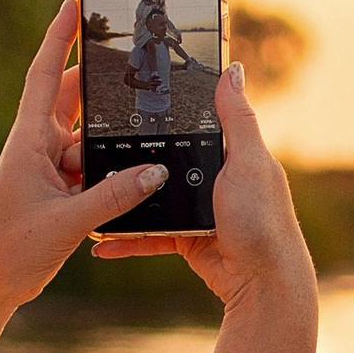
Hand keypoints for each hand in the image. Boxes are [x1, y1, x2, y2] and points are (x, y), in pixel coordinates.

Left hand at [0, 0, 170, 310]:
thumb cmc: (9, 249)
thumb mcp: (67, 221)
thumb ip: (115, 196)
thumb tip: (154, 171)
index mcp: (29, 139)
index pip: (47, 73)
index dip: (60, 35)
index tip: (75, 0)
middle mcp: (38, 146)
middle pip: (74, 99)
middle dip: (102, 82)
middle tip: (135, 61)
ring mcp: (48, 169)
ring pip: (88, 140)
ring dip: (111, 142)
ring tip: (144, 136)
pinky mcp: (58, 192)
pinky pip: (92, 170)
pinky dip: (112, 172)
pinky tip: (136, 180)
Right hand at [115, 67, 316, 322]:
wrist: (260, 283)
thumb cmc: (262, 221)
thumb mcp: (247, 162)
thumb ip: (237, 118)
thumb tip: (232, 69)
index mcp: (232, 154)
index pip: (196, 123)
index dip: (169, 110)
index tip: (132, 97)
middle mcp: (214, 178)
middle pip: (167, 159)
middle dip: (135, 157)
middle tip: (96, 143)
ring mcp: (198, 209)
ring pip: (152, 198)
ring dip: (124, 199)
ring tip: (91, 189)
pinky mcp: (186, 238)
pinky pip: (149, 234)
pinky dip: (127, 238)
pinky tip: (102, 239)